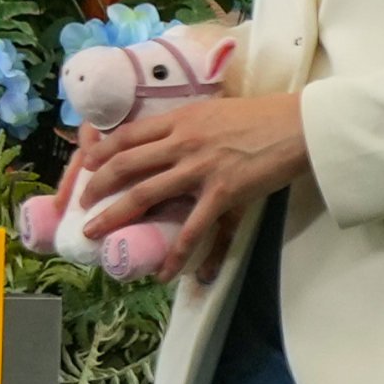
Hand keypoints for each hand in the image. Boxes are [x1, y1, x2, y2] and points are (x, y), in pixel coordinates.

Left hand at [71, 91, 312, 283]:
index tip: (86, 168)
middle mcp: (182, 142)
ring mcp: (200, 169)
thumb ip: (190, 126)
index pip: (127, 136)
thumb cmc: (265, 116)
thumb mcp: (216, 111)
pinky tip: (164, 272)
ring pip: (144, 195)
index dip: (100, 154)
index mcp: (180, 120)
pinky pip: (193, 229)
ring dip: (114, 217)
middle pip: (124, 166)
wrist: (301, 126)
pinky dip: (176, 254)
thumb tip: (172, 139)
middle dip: (95, 188)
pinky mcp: (223, 193)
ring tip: (95, 235)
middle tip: (82, 206)